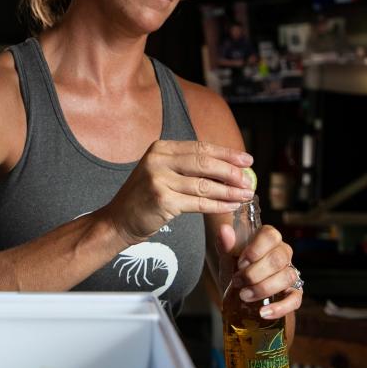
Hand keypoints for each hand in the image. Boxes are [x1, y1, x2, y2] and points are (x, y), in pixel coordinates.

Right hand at [100, 140, 254, 246]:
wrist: (118, 220)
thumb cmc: (146, 197)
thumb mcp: (162, 172)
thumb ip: (187, 166)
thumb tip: (229, 167)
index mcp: (161, 148)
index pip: (200, 147)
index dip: (226, 153)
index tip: (247, 160)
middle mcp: (158, 159)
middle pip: (204, 163)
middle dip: (231, 172)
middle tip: (248, 180)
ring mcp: (158, 179)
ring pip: (204, 185)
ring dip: (228, 191)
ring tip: (245, 195)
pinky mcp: (162, 200)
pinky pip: (198, 203)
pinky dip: (217, 205)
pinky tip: (230, 206)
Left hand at [217, 223, 301, 319]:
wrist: (239, 292)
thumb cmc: (236, 269)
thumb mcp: (227, 257)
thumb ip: (225, 244)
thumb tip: (224, 230)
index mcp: (268, 239)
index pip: (270, 235)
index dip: (255, 249)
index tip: (240, 263)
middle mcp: (283, 253)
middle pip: (277, 259)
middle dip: (254, 273)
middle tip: (237, 282)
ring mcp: (291, 273)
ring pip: (287, 277)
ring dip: (263, 288)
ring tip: (244, 295)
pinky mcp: (294, 293)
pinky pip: (295, 299)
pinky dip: (280, 307)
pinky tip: (264, 312)